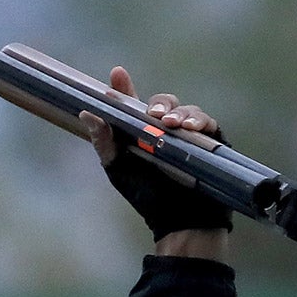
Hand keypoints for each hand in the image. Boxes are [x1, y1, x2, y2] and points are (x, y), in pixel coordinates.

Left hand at [81, 67, 230, 260]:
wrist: (179, 222)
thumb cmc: (148, 198)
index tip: (117, 74)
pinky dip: (199, 122)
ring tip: (172, 125)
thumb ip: (104, 143)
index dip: (124, 89)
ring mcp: (188, 136)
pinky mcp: (210, 142)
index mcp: (141, 134)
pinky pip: (207, 124)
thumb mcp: (119, 170)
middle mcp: (165, 132)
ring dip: (179, 113)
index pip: (132, 106)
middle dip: (159, 104)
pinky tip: (190, 129)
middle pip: (163, 104)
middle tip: (154, 115)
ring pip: (186, 111)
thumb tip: (86, 114)